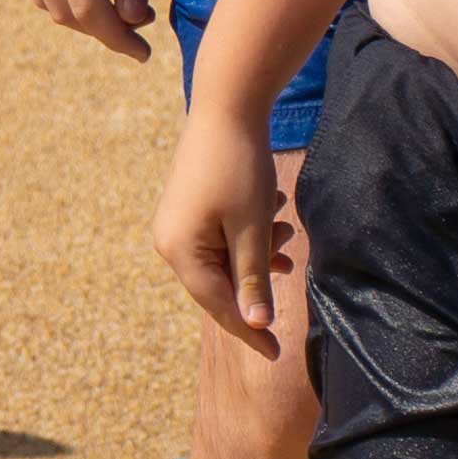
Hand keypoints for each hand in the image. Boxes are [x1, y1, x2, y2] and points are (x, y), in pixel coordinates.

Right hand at [152, 108, 295, 355]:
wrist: (227, 104)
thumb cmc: (239, 167)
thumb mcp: (253, 228)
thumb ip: (253, 280)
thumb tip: (256, 324)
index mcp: (179, 251)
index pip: (219, 306)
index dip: (250, 331)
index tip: (277, 353)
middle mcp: (169, 240)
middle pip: (218, 283)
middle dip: (256, 279)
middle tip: (289, 264)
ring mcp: (176, 222)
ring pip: (222, 258)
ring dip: (256, 254)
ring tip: (283, 231)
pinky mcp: (188, 206)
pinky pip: (219, 238)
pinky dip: (247, 237)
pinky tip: (272, 221)